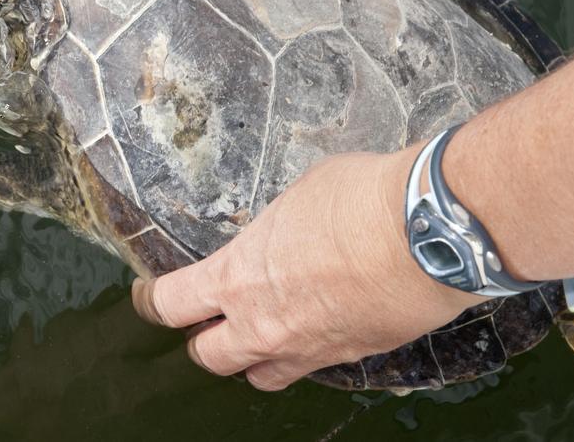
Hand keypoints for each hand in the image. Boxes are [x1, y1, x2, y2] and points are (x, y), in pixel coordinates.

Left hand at [132, 149, 474, 390]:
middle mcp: (263, 324)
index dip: (152, 302)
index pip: (171, 304)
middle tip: (208, 320)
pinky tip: (318, 327)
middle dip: (203, 338)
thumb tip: (277, 233)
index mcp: (237, 276)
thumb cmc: (360, 201)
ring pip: (261, 376)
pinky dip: (306, 354)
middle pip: (208, 356)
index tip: (146, 296)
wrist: (428, 234)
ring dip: (252, 357)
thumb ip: (273, 230)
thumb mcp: (297, 197)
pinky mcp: (350, 358)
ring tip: (260, 333)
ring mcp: (308, 348)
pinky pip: (312, 368)